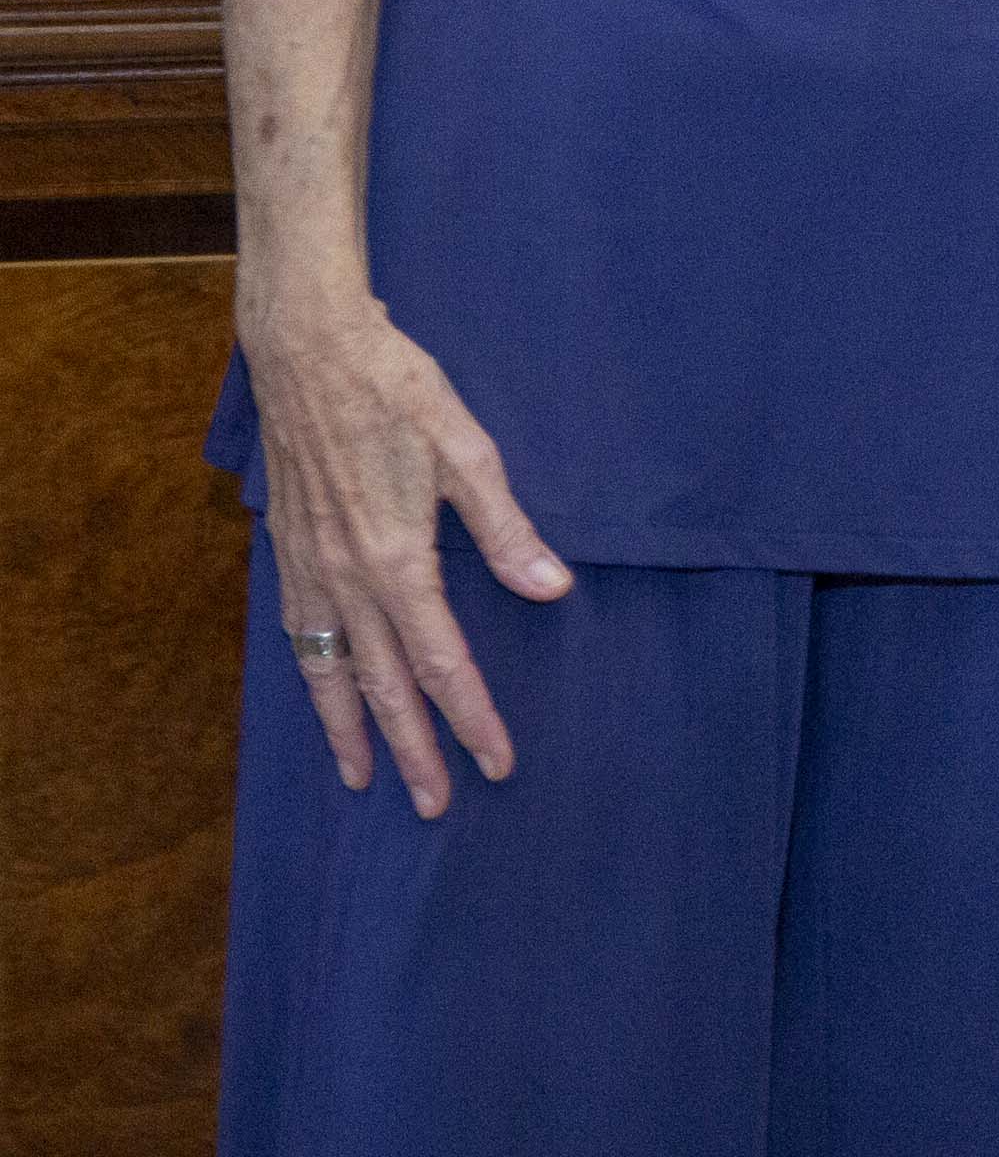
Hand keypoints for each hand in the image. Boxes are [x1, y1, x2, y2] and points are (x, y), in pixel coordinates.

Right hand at [236, 281, 566, 817]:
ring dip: (351, 730)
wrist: (308, 352)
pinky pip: (300, 639)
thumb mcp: (469, 452)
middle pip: (386, 688)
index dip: (473, 720)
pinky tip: (324, 697)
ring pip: (330, 674)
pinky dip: (313, 682)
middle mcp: (347, 581)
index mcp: (398, 563)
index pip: (445, 664)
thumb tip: (553, 590)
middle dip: (414, 751)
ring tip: (365, 780)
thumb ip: (508, 530)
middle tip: (438, 805)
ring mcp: (309, 571)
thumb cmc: (397, 391)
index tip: (497, 762)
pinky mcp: (287, 553)